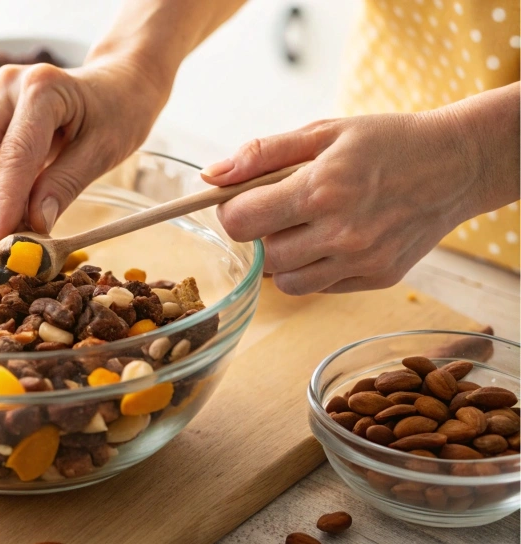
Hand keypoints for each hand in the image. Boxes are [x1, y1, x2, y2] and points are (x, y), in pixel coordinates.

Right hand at [0, 56, 166, 245]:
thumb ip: (65, 185)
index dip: (2, 202)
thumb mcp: (103, 151)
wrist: (115, 83)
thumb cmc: (118, 112)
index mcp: (42, 89)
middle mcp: (8, 86)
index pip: (13, 154)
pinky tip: (2, 201)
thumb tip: (34, 224)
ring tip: (7, 223)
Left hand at [202, 112, 484, 294]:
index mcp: (321, 189)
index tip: (242, 200)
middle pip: (261, 257)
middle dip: (257, 237)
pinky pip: (321, 288)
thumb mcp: (323, 132)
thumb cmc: (386, 142)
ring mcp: (362, 260)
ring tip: (303, 227)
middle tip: (276, 212)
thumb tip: (209, 175)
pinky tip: (332, 240)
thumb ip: (261, 154)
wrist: (458, 163)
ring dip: (282, 259)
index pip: (241, 222)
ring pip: (287, 283)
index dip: (230, 212)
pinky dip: (314, 270)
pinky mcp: (380, 277)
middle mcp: (342, 232)